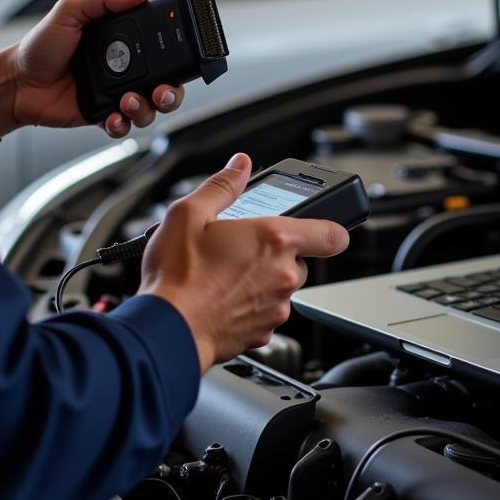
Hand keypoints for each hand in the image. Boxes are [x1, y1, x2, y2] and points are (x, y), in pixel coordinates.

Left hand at [0, 0, 184, 140]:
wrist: (17, 82)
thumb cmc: (39, 47)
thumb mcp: (68, 11)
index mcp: (123, 43)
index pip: (161, 50)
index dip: (175, 57)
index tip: (178, 58)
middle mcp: (124, 70)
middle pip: (166, 85)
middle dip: (171, 93)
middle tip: (162, 92)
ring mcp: (116, 94)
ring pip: (150, 109)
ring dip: (147, 109)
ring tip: (129, 102)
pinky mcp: (104, 115)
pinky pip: (125, 126)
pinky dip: (124, 125)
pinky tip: (114, 118)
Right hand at [141, 153, 349, 371]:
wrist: (167, 331)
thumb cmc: (177, 276)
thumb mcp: (189, 213)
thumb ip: (223, 185)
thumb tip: (239, 166)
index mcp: (273, 239)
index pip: (332, 234)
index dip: (330, 229)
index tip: (320, 228)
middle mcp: (283, 274)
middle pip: (299, 260)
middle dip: (276, 254)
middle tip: (241, 249)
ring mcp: (276, 307)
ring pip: (282, 288)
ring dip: (263, 280)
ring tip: (224, 275)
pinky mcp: (263, 333)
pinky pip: (266, 313)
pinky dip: (250, 306)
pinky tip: (221, 298)